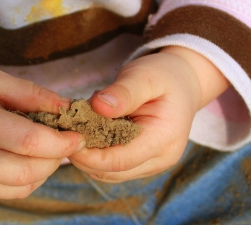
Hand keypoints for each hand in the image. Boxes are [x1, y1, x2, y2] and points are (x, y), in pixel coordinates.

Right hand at [0, 65, 84, 198]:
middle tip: (68, 141)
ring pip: (22, 186)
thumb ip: (33, 94)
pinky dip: (31, 180)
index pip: (29, 142)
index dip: (61, 142)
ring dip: (47, 170)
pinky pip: (11, 192)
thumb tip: (67, 108)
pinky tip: (33, 160)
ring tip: (51, 148)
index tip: (79, 136)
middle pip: (28, 171)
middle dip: (57, 158)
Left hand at [69, 46, 228, 182]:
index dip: (89, 154)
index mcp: (164, 138)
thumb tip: (97, 107)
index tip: (67, 136)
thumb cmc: (163, 76)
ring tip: (78, 130)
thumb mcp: (144, 75)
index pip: (120, 160)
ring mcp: (153, 164)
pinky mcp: (144, 163)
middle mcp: (161, 158)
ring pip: (110, 174)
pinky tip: (91, 134)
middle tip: (67, 131)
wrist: (183, 84)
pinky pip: (114, 168)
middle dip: (85, 156)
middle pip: (112, 172)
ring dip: (89, 157)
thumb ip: (124, 92)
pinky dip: (97, 156)